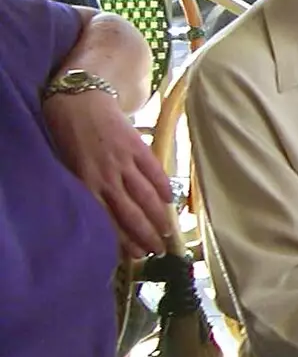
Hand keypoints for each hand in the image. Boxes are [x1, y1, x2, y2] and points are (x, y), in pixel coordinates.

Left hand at [43, 90, 172, 258]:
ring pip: (146, 197)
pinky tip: (171, 201)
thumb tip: (106, 215)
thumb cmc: (69, 136)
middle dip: (146, 236)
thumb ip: (88, 190)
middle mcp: (106, 177)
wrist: (79, 100)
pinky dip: (164, 188)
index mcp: (86, 184)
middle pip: (131, 214)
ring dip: (159, 218)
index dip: (125, 240)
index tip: (137, 256)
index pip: (109, 220)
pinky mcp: (138, 147)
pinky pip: (155, 172)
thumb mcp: (70, 168)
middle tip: (157, 251)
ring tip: (167, 232)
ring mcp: (124, 162)